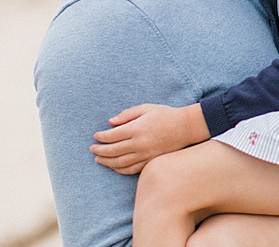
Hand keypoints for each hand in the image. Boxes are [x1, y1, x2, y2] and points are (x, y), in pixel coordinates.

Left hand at [90, 103, 208, 174]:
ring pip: (120, 163)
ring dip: (106, 162)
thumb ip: (127, 114)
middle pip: (113, 151)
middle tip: (92, 149)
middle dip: (99, 150)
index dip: (101, 136)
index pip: (112, 136)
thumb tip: (110, 122)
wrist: (186, 127)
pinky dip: (120, 169)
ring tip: (98, 159)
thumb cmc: (166, 115)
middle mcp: (139, 144)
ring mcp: (146, 155)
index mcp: (137, 129)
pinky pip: (132, 169)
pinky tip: (114, 167)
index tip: (95, 136)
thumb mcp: (146, 108)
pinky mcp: (151, 161)